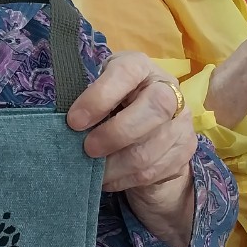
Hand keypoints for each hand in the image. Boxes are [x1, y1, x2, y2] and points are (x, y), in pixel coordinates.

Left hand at [67, 51, 197, 246]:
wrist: (151, 129)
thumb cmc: (114, 105)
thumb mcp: (101, 94)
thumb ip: (88, 101)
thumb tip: (61, 125)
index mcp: (141, 67)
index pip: (126, 73)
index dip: (100, 96)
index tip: (74, 121)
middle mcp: (167, 89)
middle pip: (153, 108)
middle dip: (115, 134)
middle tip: (88, 148)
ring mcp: (181, 121)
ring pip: (152, 147)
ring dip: (117, 165)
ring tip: (94, 171)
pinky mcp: (184, 149)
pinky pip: (154, 170)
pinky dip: (125, 179)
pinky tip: (108, 179)